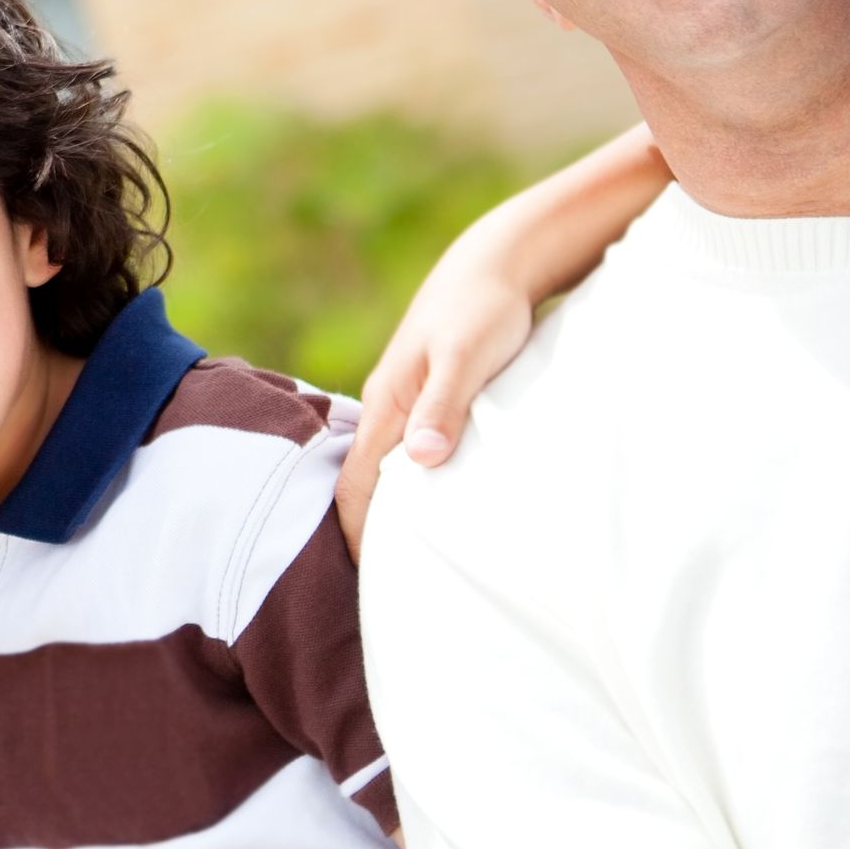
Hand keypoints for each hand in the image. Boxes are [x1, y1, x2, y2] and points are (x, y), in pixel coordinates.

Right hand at [335, 231, 542, 554]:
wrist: (496, 265)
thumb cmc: (484, 310)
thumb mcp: (467, 356)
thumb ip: (444, 404)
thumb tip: (420, 461)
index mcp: (387, 402)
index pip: (354, 485)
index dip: (357, 534)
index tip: (374, 580)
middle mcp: (387, 406)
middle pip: (362, 482)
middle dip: (370, 531)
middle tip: (393, 583)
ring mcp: (406, 403)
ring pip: (386, 469)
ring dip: (393, 509)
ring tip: (413, 557)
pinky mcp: (429, 399)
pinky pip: (409, 453)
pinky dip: (414, 484)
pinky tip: (437, 504)